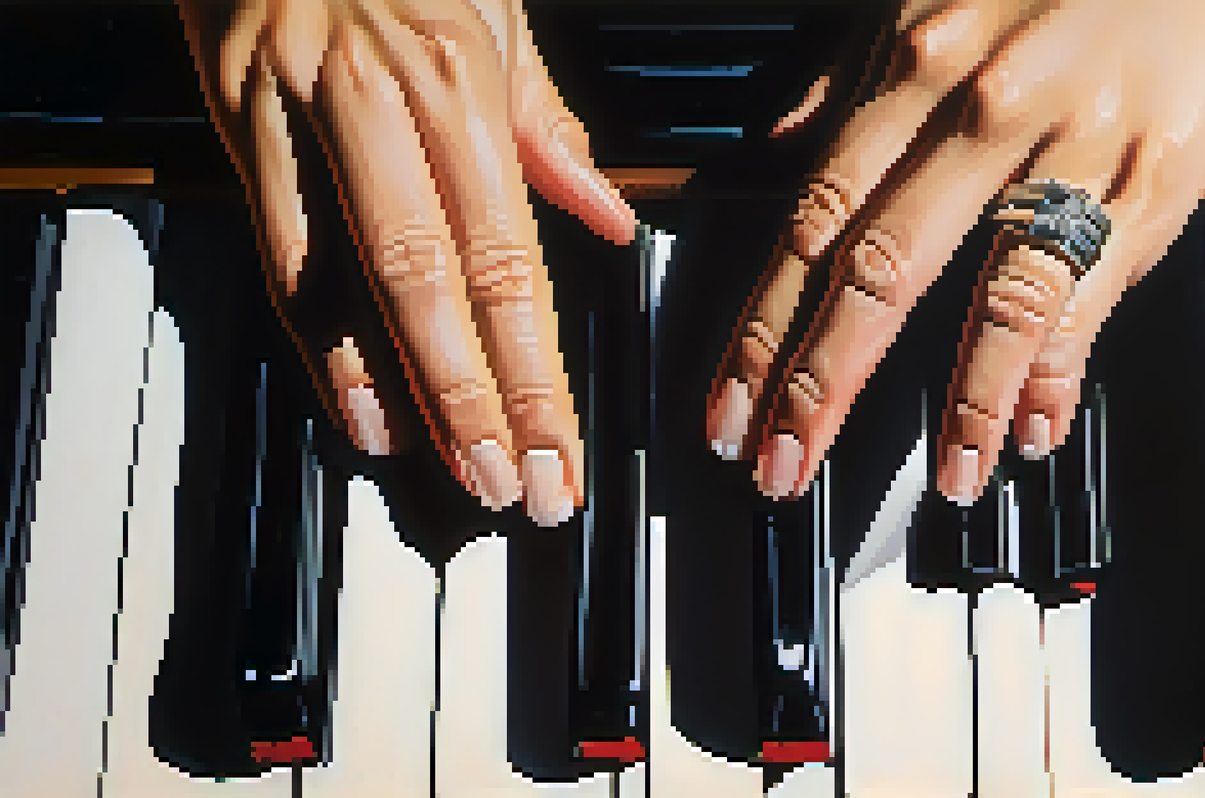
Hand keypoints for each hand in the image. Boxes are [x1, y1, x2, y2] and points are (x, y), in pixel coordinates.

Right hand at [178, 0, 637, 524]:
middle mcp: (382, 105)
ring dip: (400, 389)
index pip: (512, 256)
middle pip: (436, 283)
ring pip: (351, 277)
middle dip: (481, 399)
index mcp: (461, 82)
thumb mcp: (496, 15)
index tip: (564, 444)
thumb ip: (547, 127)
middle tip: (520, 486)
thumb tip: (608, 218)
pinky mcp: (235, 118)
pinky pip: (277, 249)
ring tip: (449, 469)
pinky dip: (316, 338)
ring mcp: (300, 113)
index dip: (538, 365)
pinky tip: (356, 406)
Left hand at [706, 0, 1204, 501]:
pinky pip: (1096, 286)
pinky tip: (1034, 426)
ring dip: (961, 404)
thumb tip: (787, 141)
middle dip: (819, 383)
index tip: (731, 402)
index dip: (764, 326)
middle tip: (781, 467)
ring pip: (994, 294)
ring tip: (942, 478)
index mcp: (917, 63)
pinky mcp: (1160, 167)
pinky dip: (1060, 368)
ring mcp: (1072, 140)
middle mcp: (981, 107)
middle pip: (878, 270)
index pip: (814, 220)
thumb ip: (855, 74)